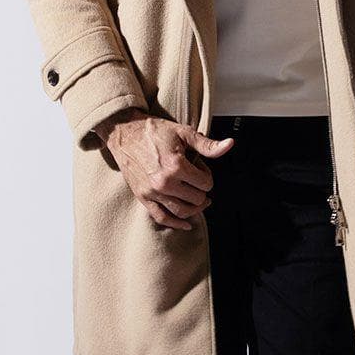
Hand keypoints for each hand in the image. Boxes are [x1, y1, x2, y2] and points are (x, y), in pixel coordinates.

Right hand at [94, 109, 234, 229]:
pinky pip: (161, 218)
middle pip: (196, 198)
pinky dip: (175, 224)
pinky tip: (186, 224)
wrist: (125, 133)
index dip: (207, 176)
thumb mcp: (183, 132)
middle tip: (198, 180)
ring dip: (194, 209)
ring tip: (199, 202)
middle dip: (202, 191)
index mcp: (176, 165)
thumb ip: (207, 144)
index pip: (205, 183)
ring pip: (182, 211)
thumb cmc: (154, 131)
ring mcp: (152, 192)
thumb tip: (229, 145)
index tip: (200, 168)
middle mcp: (164, 182)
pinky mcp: (142, 197)